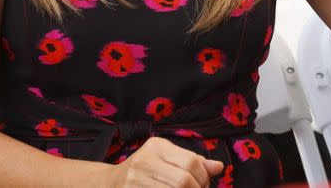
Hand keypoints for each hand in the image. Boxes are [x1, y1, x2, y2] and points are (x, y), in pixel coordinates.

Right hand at [107, 137, 223, 187]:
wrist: (110, 183)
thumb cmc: (146, 168)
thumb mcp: (168, 157)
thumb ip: (193, 160)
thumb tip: (219, 167)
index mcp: (157, 146)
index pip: (191, 161)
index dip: (204, 176)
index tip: (205, 184)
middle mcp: (145, 161)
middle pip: (183, 181)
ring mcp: (136, 181)